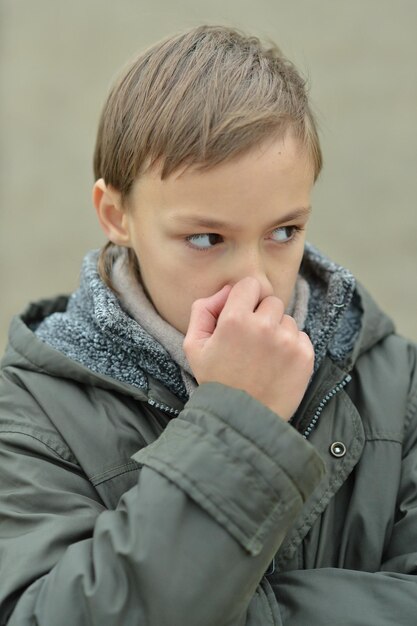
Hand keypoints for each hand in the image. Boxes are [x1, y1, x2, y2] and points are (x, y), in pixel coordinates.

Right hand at [183, 277, 313, 420]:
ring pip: (287, 319)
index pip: (250, 284)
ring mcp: (287, 341)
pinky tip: (277, 365)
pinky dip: (291, 347)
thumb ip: (203, 309)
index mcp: (235, 320)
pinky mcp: (304, 355)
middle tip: (251, 340)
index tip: (241, 315)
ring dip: (278, 332)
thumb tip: (227, 290)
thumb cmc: (216, 381)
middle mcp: (264, 326)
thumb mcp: (194, 345)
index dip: (244, 298)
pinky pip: (301, 336)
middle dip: (262, 315)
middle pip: (271, 301)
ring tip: (264, 356)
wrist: (242, 419)